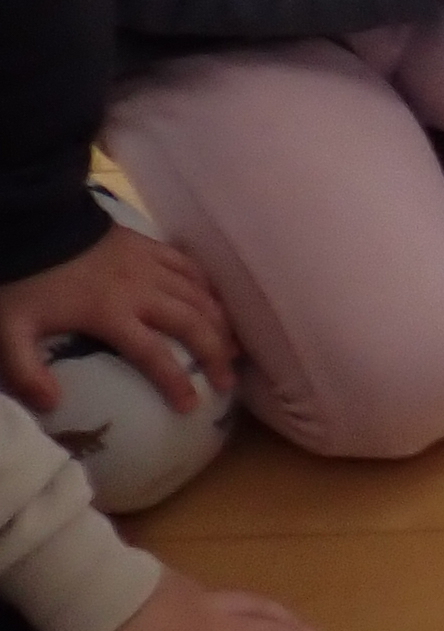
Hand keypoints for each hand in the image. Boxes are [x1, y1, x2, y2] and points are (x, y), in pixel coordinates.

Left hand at [0, 221, 232, 414]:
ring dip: (221, 323)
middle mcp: (143, 291)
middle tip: (228, 380)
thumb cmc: (24, 280)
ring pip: (200, 296)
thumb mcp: (11, 330)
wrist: (32, 223)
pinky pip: (191, 267)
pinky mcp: (150, 246)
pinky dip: (209, 287)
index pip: (154, 354)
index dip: (176, 383)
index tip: (191, 407)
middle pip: (192, 324)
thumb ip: (26, 372)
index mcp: (112, 314)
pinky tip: (218, 301)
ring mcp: (150, 265)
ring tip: (234, 347)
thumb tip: (53, 405)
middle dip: (215, 354)